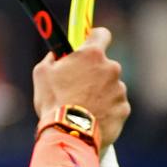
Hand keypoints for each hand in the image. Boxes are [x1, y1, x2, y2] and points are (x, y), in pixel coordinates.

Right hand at [31, 28, 130, 148]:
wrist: (69, 133)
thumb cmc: (54, 101)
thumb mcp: (42, 73)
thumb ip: (52, 58)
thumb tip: (56, 54)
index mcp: (92, 54)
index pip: (101, 34)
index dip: (94, 37)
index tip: (88, 42)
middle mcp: (111, 68)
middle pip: (104, 64)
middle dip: (93, 72)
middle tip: (76, 85)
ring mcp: (120, 89)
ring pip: (110, 86)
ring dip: (99, 92)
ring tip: (81, 107)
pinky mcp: (124, 108)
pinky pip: (115, 105)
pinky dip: (105, 109)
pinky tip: (90, 117)